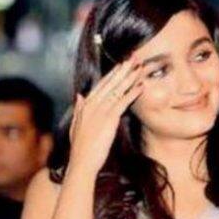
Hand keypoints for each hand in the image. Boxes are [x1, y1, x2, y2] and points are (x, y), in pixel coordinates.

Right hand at [68, 57, 142, 176]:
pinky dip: (132, 93)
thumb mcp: (77, 125)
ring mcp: (100, 111)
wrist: (82, 161)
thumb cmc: (81, 147)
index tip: (123, 63)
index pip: (102, 84)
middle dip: (123, 69)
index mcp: (86, 104)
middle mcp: (92, 104)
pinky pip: (122, 102)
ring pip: (117, 89)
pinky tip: (141, 86)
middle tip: (135, 58)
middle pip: (110, 82)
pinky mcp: (108, 119)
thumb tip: (80, 95)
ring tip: (140, 67)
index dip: (113, 73)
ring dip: (130, 77)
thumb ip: (79, 109)